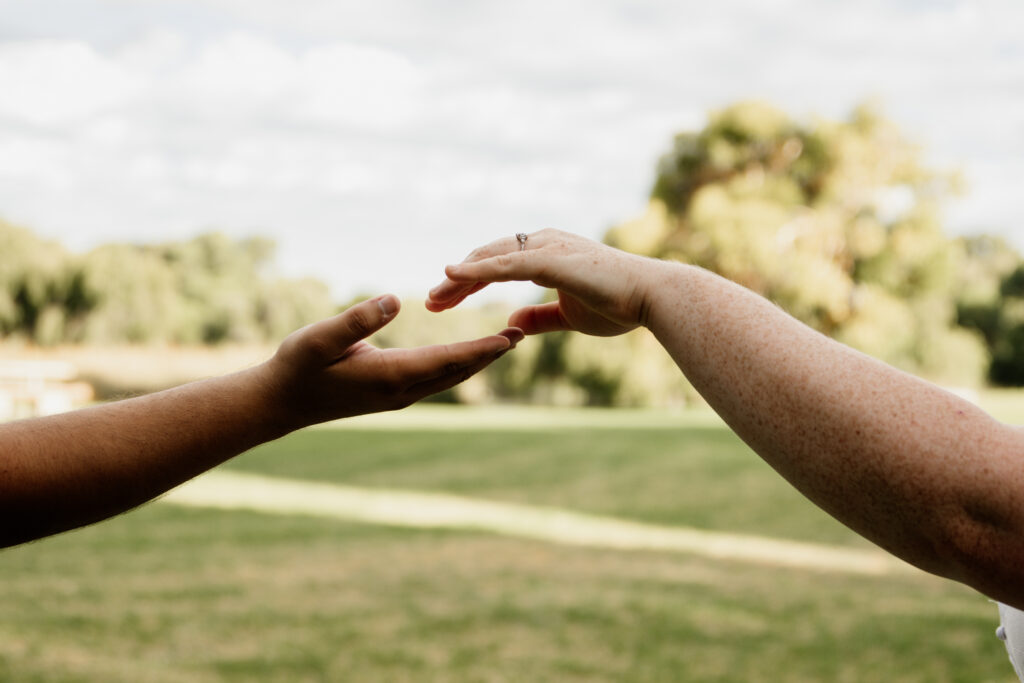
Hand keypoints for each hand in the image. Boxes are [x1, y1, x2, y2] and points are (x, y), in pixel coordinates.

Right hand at [263, 294, 522, 428]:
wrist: (280, 403)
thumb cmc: (297, 366)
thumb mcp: (320, 338)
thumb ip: (357, 319)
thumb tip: (396, 298)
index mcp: (390, 375)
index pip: (447, 359)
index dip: (481, 347)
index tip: (510, 337)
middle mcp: (401, 390)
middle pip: (458, 371)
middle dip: (490, 353)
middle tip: (522, 334)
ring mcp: (398, 396)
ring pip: (450, 377)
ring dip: (478, 360)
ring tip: (505, 342)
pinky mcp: (392, 394)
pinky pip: (437, 379)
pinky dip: (459, 364)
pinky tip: (468, 354)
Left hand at [426, 229, 654, 335]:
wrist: (652, 298)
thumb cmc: (619, 304)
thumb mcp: (567, 315)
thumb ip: (539, 316)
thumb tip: (512, 321)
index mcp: (547, 253)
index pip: (497, 264)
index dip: (469, 282)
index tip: (445, 301)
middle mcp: (544, 242)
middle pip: (487, 258)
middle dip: (456, 281)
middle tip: (431, 303)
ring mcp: (548, 247)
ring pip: (490, 260)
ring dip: (459, 279)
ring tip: (434, 298)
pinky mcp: (552, 259)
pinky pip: (506, 264)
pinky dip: (477, 269)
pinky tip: (453, 275)